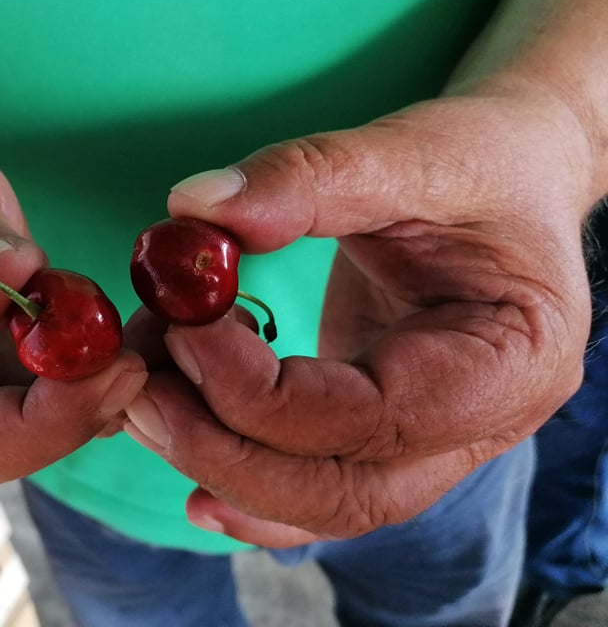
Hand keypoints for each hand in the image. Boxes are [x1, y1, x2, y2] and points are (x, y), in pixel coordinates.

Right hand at [0, 123, 145, 489]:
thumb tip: (10, 278)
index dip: (36, 426)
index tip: (104, 369)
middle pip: (16, 448)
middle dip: (86, 411)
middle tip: (143, 354)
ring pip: (57, 424)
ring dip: (114, 388)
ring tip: (158, 328)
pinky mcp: (20, 371)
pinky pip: (75, 387)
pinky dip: (118, 360)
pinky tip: (151, 322)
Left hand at [124, 86, 595, 546]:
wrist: (513, 175)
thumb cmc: (486, 160)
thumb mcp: (416, 150)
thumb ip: (310, 178)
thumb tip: (192, 208)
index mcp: (508, 363)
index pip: (369, 418)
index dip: (257, 388)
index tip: (183, 327)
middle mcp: (476, 426)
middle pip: (339, 489)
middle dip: (222, 449)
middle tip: (136, 389)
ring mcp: (430, 440)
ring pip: (318, 500)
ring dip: (217, 462)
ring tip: (142, 401)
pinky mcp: (381, 427)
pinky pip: (314, 483)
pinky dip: (250, 487)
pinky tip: (191, 480)